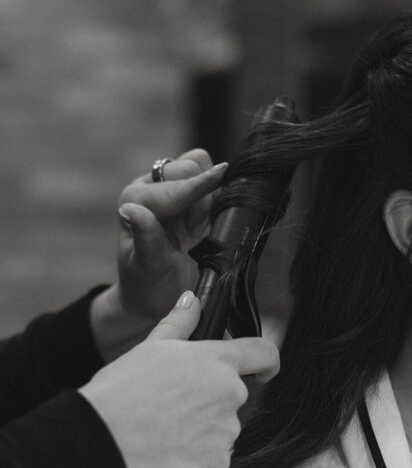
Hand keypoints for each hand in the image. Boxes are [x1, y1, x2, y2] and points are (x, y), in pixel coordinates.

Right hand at [80, 292, 279, 467]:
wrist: (102, 442)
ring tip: (162, 433)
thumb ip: (179, 323)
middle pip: (232, 397)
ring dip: (201, 432)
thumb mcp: (150, 348)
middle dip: (209, 402)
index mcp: (217, 361)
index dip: (265, 361)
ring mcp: (226, 432)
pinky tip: (166, 454)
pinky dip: (195, 459)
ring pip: (221, 430)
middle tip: (171, 407)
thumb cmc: (121, 391)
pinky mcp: (217, 464)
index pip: (264, 353)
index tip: (262, 370)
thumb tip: (192, 300)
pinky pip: (212, 460)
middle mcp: (230, 394)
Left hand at [91, 150, 226, 360]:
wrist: (154, 299)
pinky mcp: (186, 201)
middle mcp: (149, 189)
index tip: (223, 173)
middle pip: (191, 167)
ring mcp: (169, 192)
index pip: (175, 185)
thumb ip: (147, 238)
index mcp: (134, 199)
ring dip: (207, 201)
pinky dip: (213, 204)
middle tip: (194, 233)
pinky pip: (210, 186)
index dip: (199, 186)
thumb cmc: (148, 286)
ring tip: (195, 233)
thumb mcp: (149, 267)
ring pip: (203, 172)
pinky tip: (201, 229)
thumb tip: (132, 209)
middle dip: (201, 198)